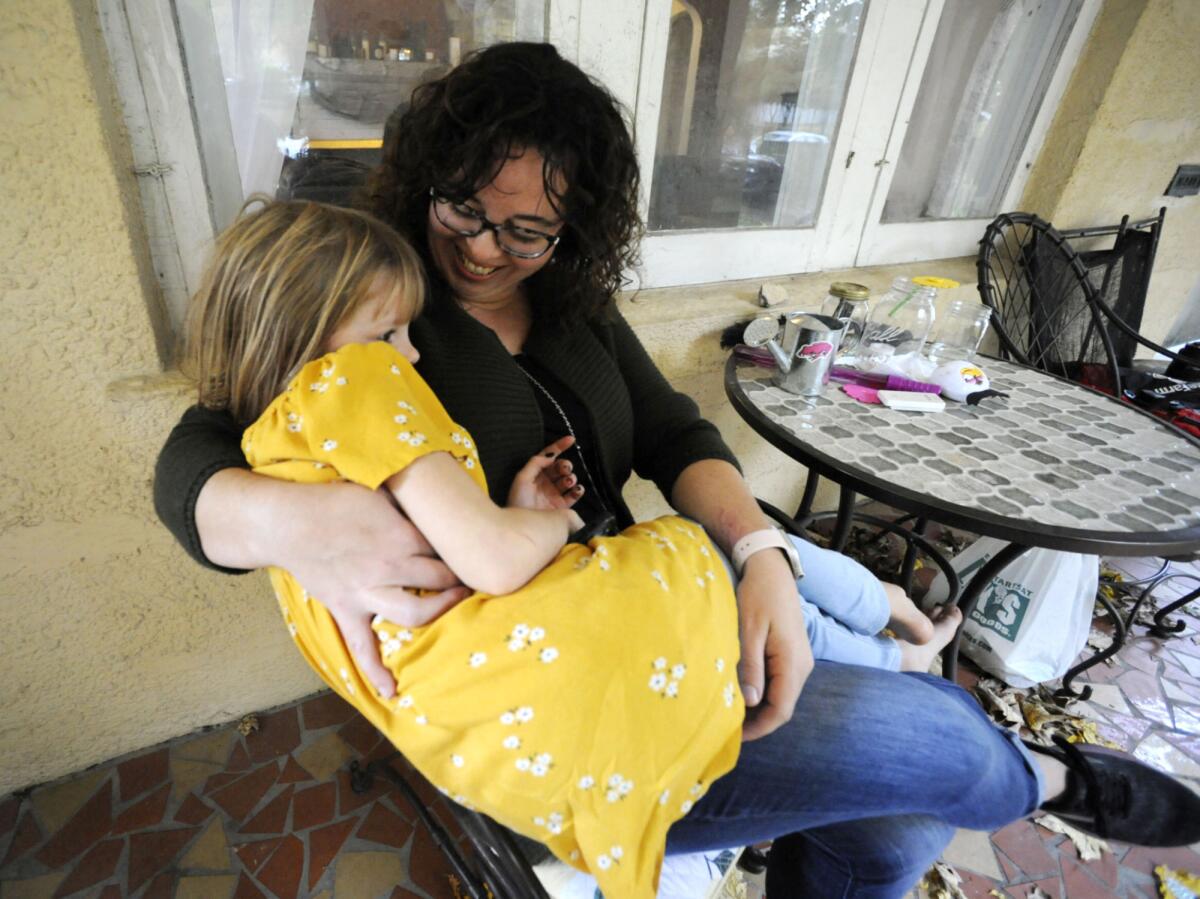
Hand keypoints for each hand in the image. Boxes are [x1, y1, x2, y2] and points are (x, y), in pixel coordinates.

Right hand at [275, 480, 471, 698]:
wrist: (287, 521)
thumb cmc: (334, 500)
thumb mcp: (378, 490)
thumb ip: (408, 502)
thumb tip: (437, 497)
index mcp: (401, 536)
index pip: (444, 547)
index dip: (461, 547)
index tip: (472, 548)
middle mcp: (389, 568)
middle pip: (439, 580)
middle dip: (460, 578)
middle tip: (471, 576)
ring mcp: (367, 593)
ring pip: (415, 615)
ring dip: (440, 613)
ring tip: (455, 606)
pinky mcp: (346, 610)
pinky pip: (361, 647)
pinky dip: (375, 671)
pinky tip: (392, 691)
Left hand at [507, 435, 583, 510]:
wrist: (523, 526)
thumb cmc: (518, 502)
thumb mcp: (521, 479)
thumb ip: (535, 463)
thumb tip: (550, 455)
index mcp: (535, 474)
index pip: (548, 456)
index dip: (559, 446)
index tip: (571, 439)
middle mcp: (545, 482)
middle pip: (560, 467)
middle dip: (565, 465)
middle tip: (565, 469)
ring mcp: (554, 494)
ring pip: (569, 479)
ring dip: (571, 477)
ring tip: (568, 481)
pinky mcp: (562, 506)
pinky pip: (574, 494)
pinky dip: (578, 490)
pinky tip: (576, 489)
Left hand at [736, 549, 812, 740]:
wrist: (770, 568)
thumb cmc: (758, 595)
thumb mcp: (749, 630)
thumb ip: (751, 667)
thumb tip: (752, 703)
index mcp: (793, 662)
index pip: (781, 710)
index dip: (759, 729)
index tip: (734, 737)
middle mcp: (802, 665)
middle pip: (782, 706)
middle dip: (758, 722)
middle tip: (727, 729)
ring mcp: (799, 659)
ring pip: (781, 695)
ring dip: (759, 708)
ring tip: (731, 713)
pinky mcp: (791, 653)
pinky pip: (779, 682)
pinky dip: (762, 692)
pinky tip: (742, 692)